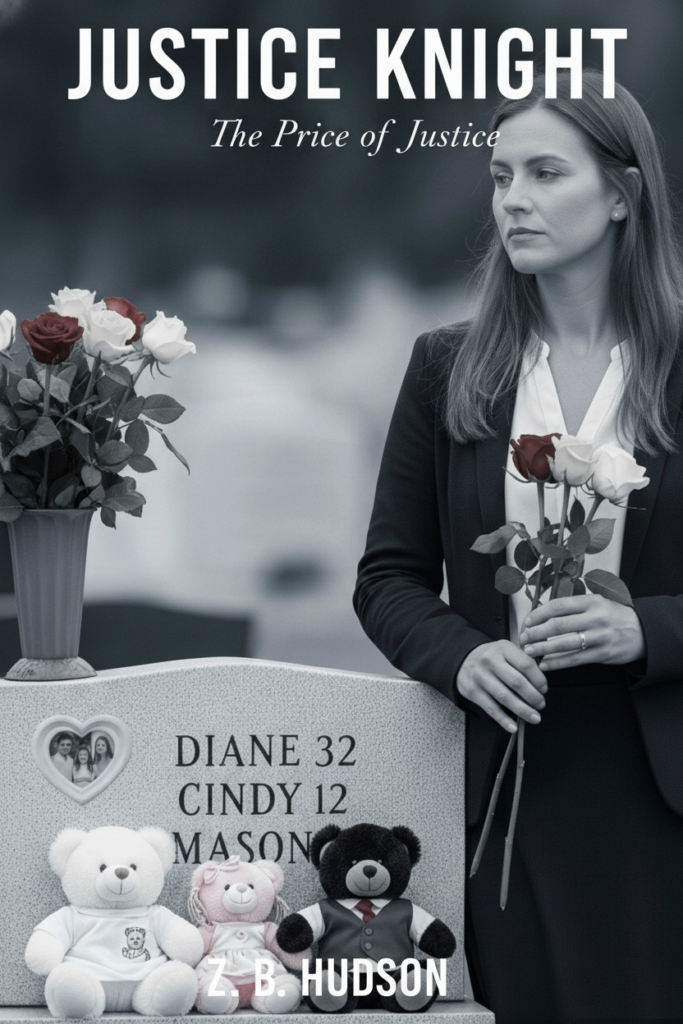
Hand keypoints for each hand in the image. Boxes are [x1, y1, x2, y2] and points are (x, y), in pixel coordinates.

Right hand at [456, 640, 547, 731]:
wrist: (462, 659)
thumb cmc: (492, 657)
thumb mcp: (506, 651)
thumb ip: (522, 662)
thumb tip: (540, 686)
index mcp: (503, 648)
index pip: (526, 664)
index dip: (538, 679)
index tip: (544, 689)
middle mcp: (490, 661)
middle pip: (516, 681)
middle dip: (533, 696)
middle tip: (541, 705)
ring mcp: (480, 677)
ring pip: (504, 697)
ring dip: (522, 710)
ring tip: (534, 717)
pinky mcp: (472, 691)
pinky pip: (491, 708)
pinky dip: (503, 719)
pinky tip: (513, 726)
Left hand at [519, 594, 644, 670]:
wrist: (643, 632)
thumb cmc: (614, 616)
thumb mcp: (597, 603)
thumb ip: (574, 607)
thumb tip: (542, 613)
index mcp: (591, 602)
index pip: (557, 606)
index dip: (538, 615)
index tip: (527, 622)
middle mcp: (595, 618)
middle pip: (558, 625)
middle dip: (536, 633)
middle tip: (523, 638)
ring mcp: (599, 637)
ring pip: (564, 643)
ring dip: (543, 649)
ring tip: (529, 651)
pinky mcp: (603, 654)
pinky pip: (575, 659)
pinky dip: (558, 663)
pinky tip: (546, 664)